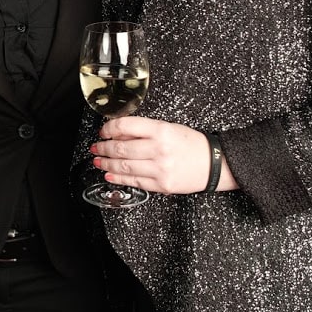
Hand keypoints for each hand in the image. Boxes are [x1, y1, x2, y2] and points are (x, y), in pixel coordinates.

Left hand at [90, 117, 235, 194]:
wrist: (215, 163)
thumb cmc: (192, 144)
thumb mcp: (169, 127)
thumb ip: (144, 129)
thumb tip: (118, 132)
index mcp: (161, 130)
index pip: (126, 126)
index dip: (109, 128)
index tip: (103, 131)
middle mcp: (159, 149)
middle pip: (121, 148)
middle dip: (104, 148)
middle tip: (96, 147)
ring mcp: (160, 169)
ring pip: (124, 167)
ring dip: (107, 164)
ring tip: (98, 161)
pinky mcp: (162, 185)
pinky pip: (135, 182)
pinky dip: (119, 179)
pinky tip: (110, 176)